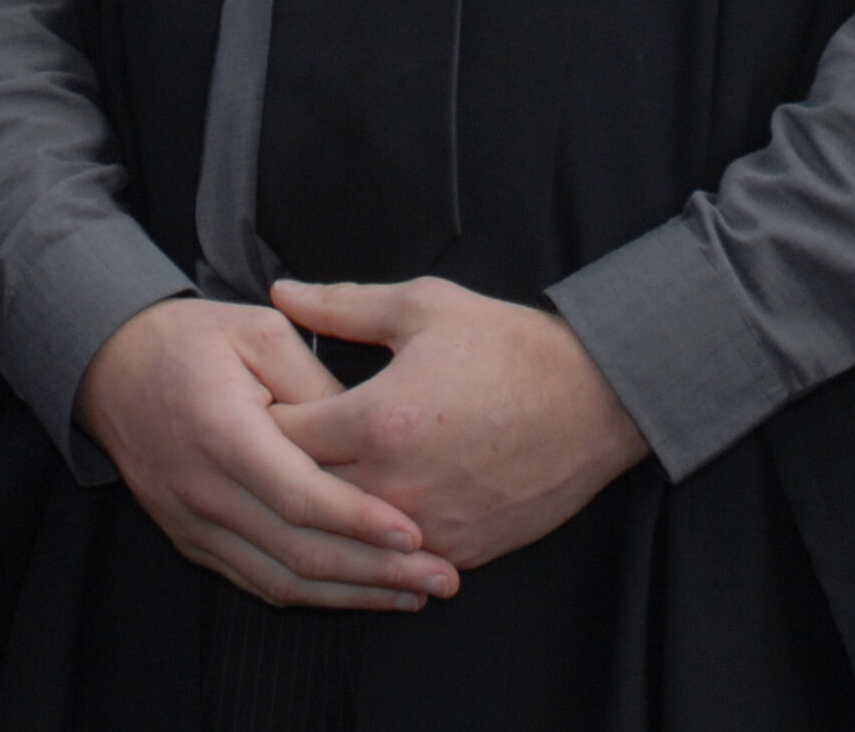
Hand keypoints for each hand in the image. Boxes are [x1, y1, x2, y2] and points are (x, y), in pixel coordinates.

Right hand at [78, 297, 460, 610]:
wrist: (111, 367)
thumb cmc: (191, 340)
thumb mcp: (258, 332)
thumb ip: (316, 383)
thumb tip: (371, 432)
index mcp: (223, 434)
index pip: (301, 496)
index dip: (361, 522)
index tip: (416, 534)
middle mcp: (205, 492)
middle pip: (299, 552)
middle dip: (376, 573)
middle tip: (442, 580)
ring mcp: (195, 524)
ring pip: (282, 580)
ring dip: (352, 595)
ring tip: (415, 595)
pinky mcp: (194, 541)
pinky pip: (258, 581)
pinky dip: (313, 594)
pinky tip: (360, 593)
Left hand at [264, 277, 650, 572]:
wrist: (598, 400)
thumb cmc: (510, 347)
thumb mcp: (424, 306)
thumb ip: (342, 305)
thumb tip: (281, 294)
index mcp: (377, 420)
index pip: (279, 437)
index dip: (259, 420)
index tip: (257, 405)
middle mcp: (394, 484)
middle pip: (300, 496)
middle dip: (279, 473)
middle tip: (269, 450)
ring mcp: (427, 527)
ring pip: (342, 538)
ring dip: (323, 513)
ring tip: (311, 484)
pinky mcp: (458, 551)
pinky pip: (392, 560)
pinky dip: (372, 541)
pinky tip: (364, 517)